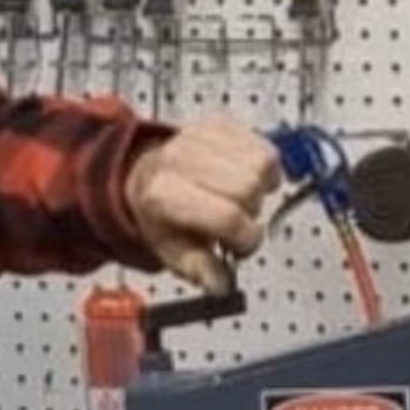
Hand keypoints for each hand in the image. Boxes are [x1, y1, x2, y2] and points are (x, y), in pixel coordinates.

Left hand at [126, 117, 282, 292]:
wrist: (145, 176)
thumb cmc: (161, 214)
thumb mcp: (172, 252)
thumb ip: (201, 271)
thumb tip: (222, 286)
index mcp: (165, 195)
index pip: (227, 216)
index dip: (245, 239)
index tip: (240, 245)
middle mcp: (181, 160)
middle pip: (249, 187)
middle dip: (252, 211)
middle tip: (238, 220)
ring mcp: (200, 137)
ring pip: (262, 163)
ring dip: (261, 186)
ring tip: (242, 197)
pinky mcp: (219, 124)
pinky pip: (263, 143)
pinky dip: (263, 164)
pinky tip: (245, 176)